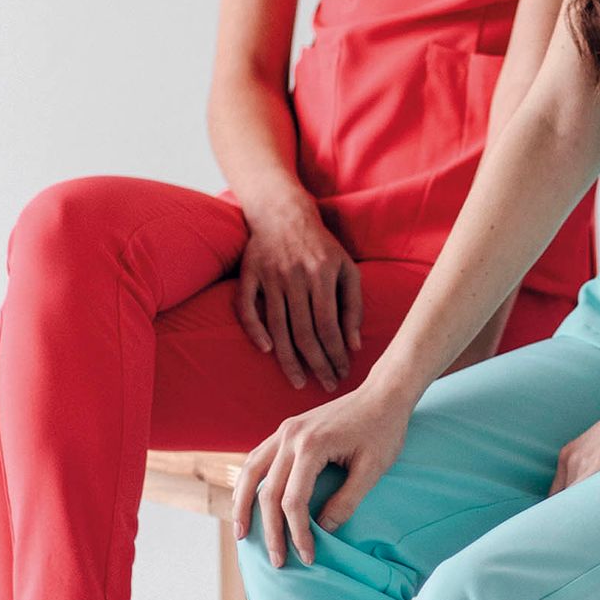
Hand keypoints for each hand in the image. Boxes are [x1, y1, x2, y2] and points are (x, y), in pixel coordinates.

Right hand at [232, 379, 414, 566]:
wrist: (383, 394)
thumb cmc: (383, 430)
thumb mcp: (372, 469)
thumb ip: (346, 500)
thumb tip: (323, 530)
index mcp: (311, 446)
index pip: (293, 501)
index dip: (298, 533)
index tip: (308, 556)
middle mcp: (290, 436)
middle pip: (268, 492)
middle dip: (271, 531)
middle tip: (277, 562)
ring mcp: (285, 430)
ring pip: (251, 472)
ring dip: (243, 504)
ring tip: (242, 534)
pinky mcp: (286, 429)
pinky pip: (257, 457)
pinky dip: (248, 481)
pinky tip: (247, 500)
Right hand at [234, 200, 361, 390]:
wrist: (283, 214)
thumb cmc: (321, 247)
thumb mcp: (347, 269)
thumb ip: (353, 306)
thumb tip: (353, 345)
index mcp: (322, 274)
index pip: (329, 325)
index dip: (336, 354)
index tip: (342, 373)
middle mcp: (295, 276)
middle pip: (305, 331)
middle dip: (317, 363)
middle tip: (326, 385)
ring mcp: (269, 276)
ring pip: (278, 326)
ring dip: (288, 358)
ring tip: (298, 382)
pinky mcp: (248, 274)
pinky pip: (246, 307)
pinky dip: (254, 330)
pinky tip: (266, 351)